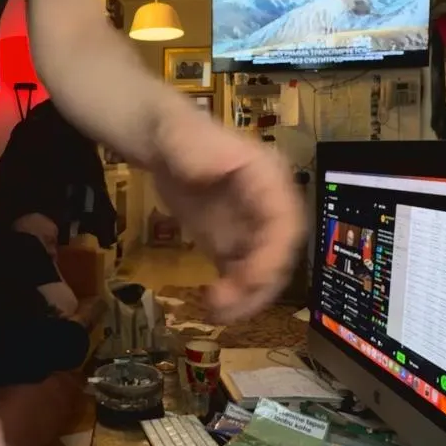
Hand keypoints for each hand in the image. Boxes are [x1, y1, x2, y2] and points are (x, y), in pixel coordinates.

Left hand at [149, 104, 304, 322]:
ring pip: (264, 274)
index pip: (285, 223)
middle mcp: (269, 208)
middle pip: (279, 256)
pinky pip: (242, 277)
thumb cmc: (176, 134)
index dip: (274, 256)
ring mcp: (252, 229)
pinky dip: (233, 297)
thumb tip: (214, 167)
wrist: (160, 144)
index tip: (250, 280)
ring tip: (212, 312)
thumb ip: (197, 152)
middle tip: (223, 304)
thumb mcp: (181, 136)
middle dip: (256, 286)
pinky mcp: (233, 245)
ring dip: (245, 298)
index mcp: (268, 179)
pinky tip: (210, 308)